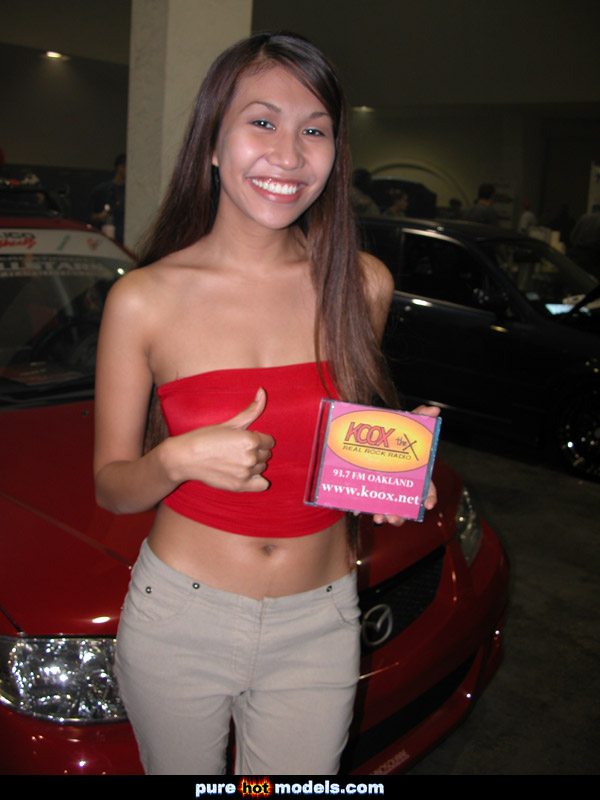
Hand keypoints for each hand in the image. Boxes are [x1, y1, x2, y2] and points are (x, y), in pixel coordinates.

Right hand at [168, 388, 274, 491]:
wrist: (185, 458)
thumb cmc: (205, 437)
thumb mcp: (229, 423)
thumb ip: (251, 411)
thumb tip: (262, 391)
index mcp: (251, 440)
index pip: (269, 441)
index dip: (258, 439)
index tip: (243, 439)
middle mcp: (251, 457)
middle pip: (266, 455)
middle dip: (256, 451)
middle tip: (237, 449)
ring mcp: (246, 473)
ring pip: (262, 468)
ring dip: (254, 465)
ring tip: (236, 460)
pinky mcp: (240, 486)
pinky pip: (262, 485)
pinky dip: (256, 480)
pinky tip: (244, 474)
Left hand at [372, 404, 439, 526]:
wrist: (365, 440)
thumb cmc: (390, 436)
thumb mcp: (402, 426)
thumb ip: (417, 417)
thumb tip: (434, 408)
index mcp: (415, 475)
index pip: (427, 490)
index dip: (429, 498)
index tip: (427, 505)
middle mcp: (402, 488)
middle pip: (406, 507)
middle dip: (402, 515)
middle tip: (394, 516)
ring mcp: (387, 493)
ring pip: (390, 512)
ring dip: (386, 518)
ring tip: (379, 517)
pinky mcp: (371, 495)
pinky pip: (370, 508)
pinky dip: (366, 510)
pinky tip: (358, 509)